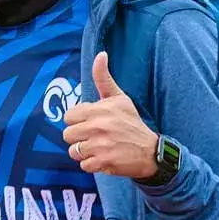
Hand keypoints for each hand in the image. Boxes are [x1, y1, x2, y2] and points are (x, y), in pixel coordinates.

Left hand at [62, 51, 158, 178]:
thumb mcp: (119, 98)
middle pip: (67, 135)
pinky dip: (92, 164)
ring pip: (73, 151)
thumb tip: (100, 54)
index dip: (78, 121)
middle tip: (94, 137)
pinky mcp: (103, 161)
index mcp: (100, 109)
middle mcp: (99, 126)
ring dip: (84, 152)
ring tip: (98, 148)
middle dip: (79, 137)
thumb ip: (103, 78)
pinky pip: (83, 165)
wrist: (150, 151)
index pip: (69, 117)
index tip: (90, 123)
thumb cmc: (131, 123)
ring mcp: (100, 145)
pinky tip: (104, 158)